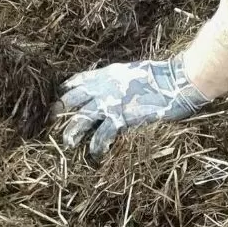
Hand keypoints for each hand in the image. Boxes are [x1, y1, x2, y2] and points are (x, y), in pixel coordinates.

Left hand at [54, 55, 209, 157]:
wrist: (176, 82)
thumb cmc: (163, 76)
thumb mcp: (135, 72)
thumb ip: (120, 80)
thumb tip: (115, 87)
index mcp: (107, 73)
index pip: (78, 81)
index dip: (66, 91)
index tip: (58, 99)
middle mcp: (104, 86)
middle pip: (73, 98)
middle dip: (59, 111)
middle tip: (50, 122)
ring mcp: (111, 102)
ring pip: (81, 118)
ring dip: (73, 132)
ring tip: (68, 143)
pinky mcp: (120, 118)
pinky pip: (102, 135)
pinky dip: (97, 146)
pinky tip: (96, 154)